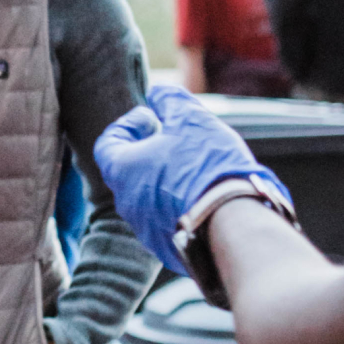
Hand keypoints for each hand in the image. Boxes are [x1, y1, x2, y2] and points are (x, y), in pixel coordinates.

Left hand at [93, 84, 285, 272]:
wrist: (235, 224)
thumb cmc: (207, 166)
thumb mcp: (190, 118)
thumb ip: (169, 100)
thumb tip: (158, 93)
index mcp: (122, 169)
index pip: (108, 143)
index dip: (127, 126)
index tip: (151, 118)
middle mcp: (127, 203)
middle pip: (130, 172)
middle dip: (150, 154)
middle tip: (176, 142)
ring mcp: (147, 231)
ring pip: (150, 200)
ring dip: (166, 182)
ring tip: (195, 170)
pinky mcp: (170, 250)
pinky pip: (170, 223)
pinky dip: (181, 208)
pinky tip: (205, 198)